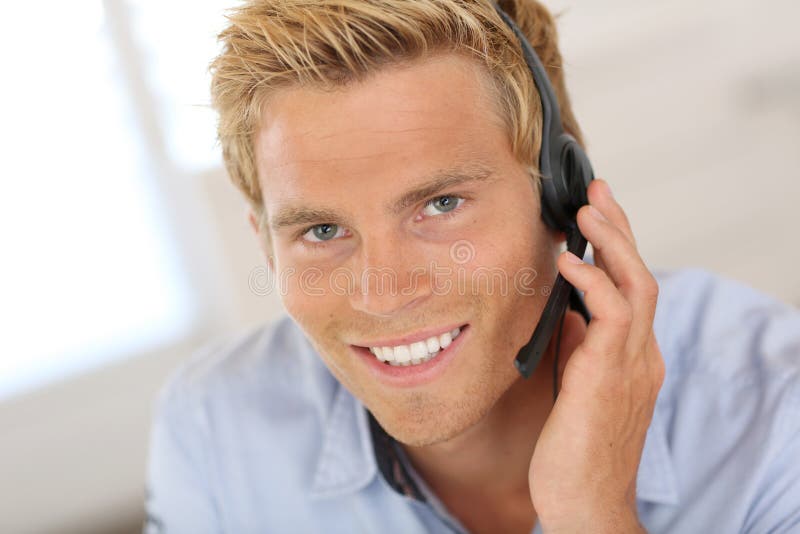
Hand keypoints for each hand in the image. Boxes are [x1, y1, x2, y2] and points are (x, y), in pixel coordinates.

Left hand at [529, 179, 663, 532]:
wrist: (583, 502)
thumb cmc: (575, 449)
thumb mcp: (578, 386)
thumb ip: (580, 348)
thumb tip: (569, 311)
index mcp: (633, 357)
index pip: (632, 288)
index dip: (617, 248)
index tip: (595, 214)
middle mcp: (641, 355)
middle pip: (641, 274)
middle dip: (620, 228)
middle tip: (596, 191)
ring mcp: (631, 364)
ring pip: (636, 285)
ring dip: (613, 242)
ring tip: (587, 209)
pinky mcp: (610, 376)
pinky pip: (612, 315)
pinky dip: (592, 282)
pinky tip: (569, 262)